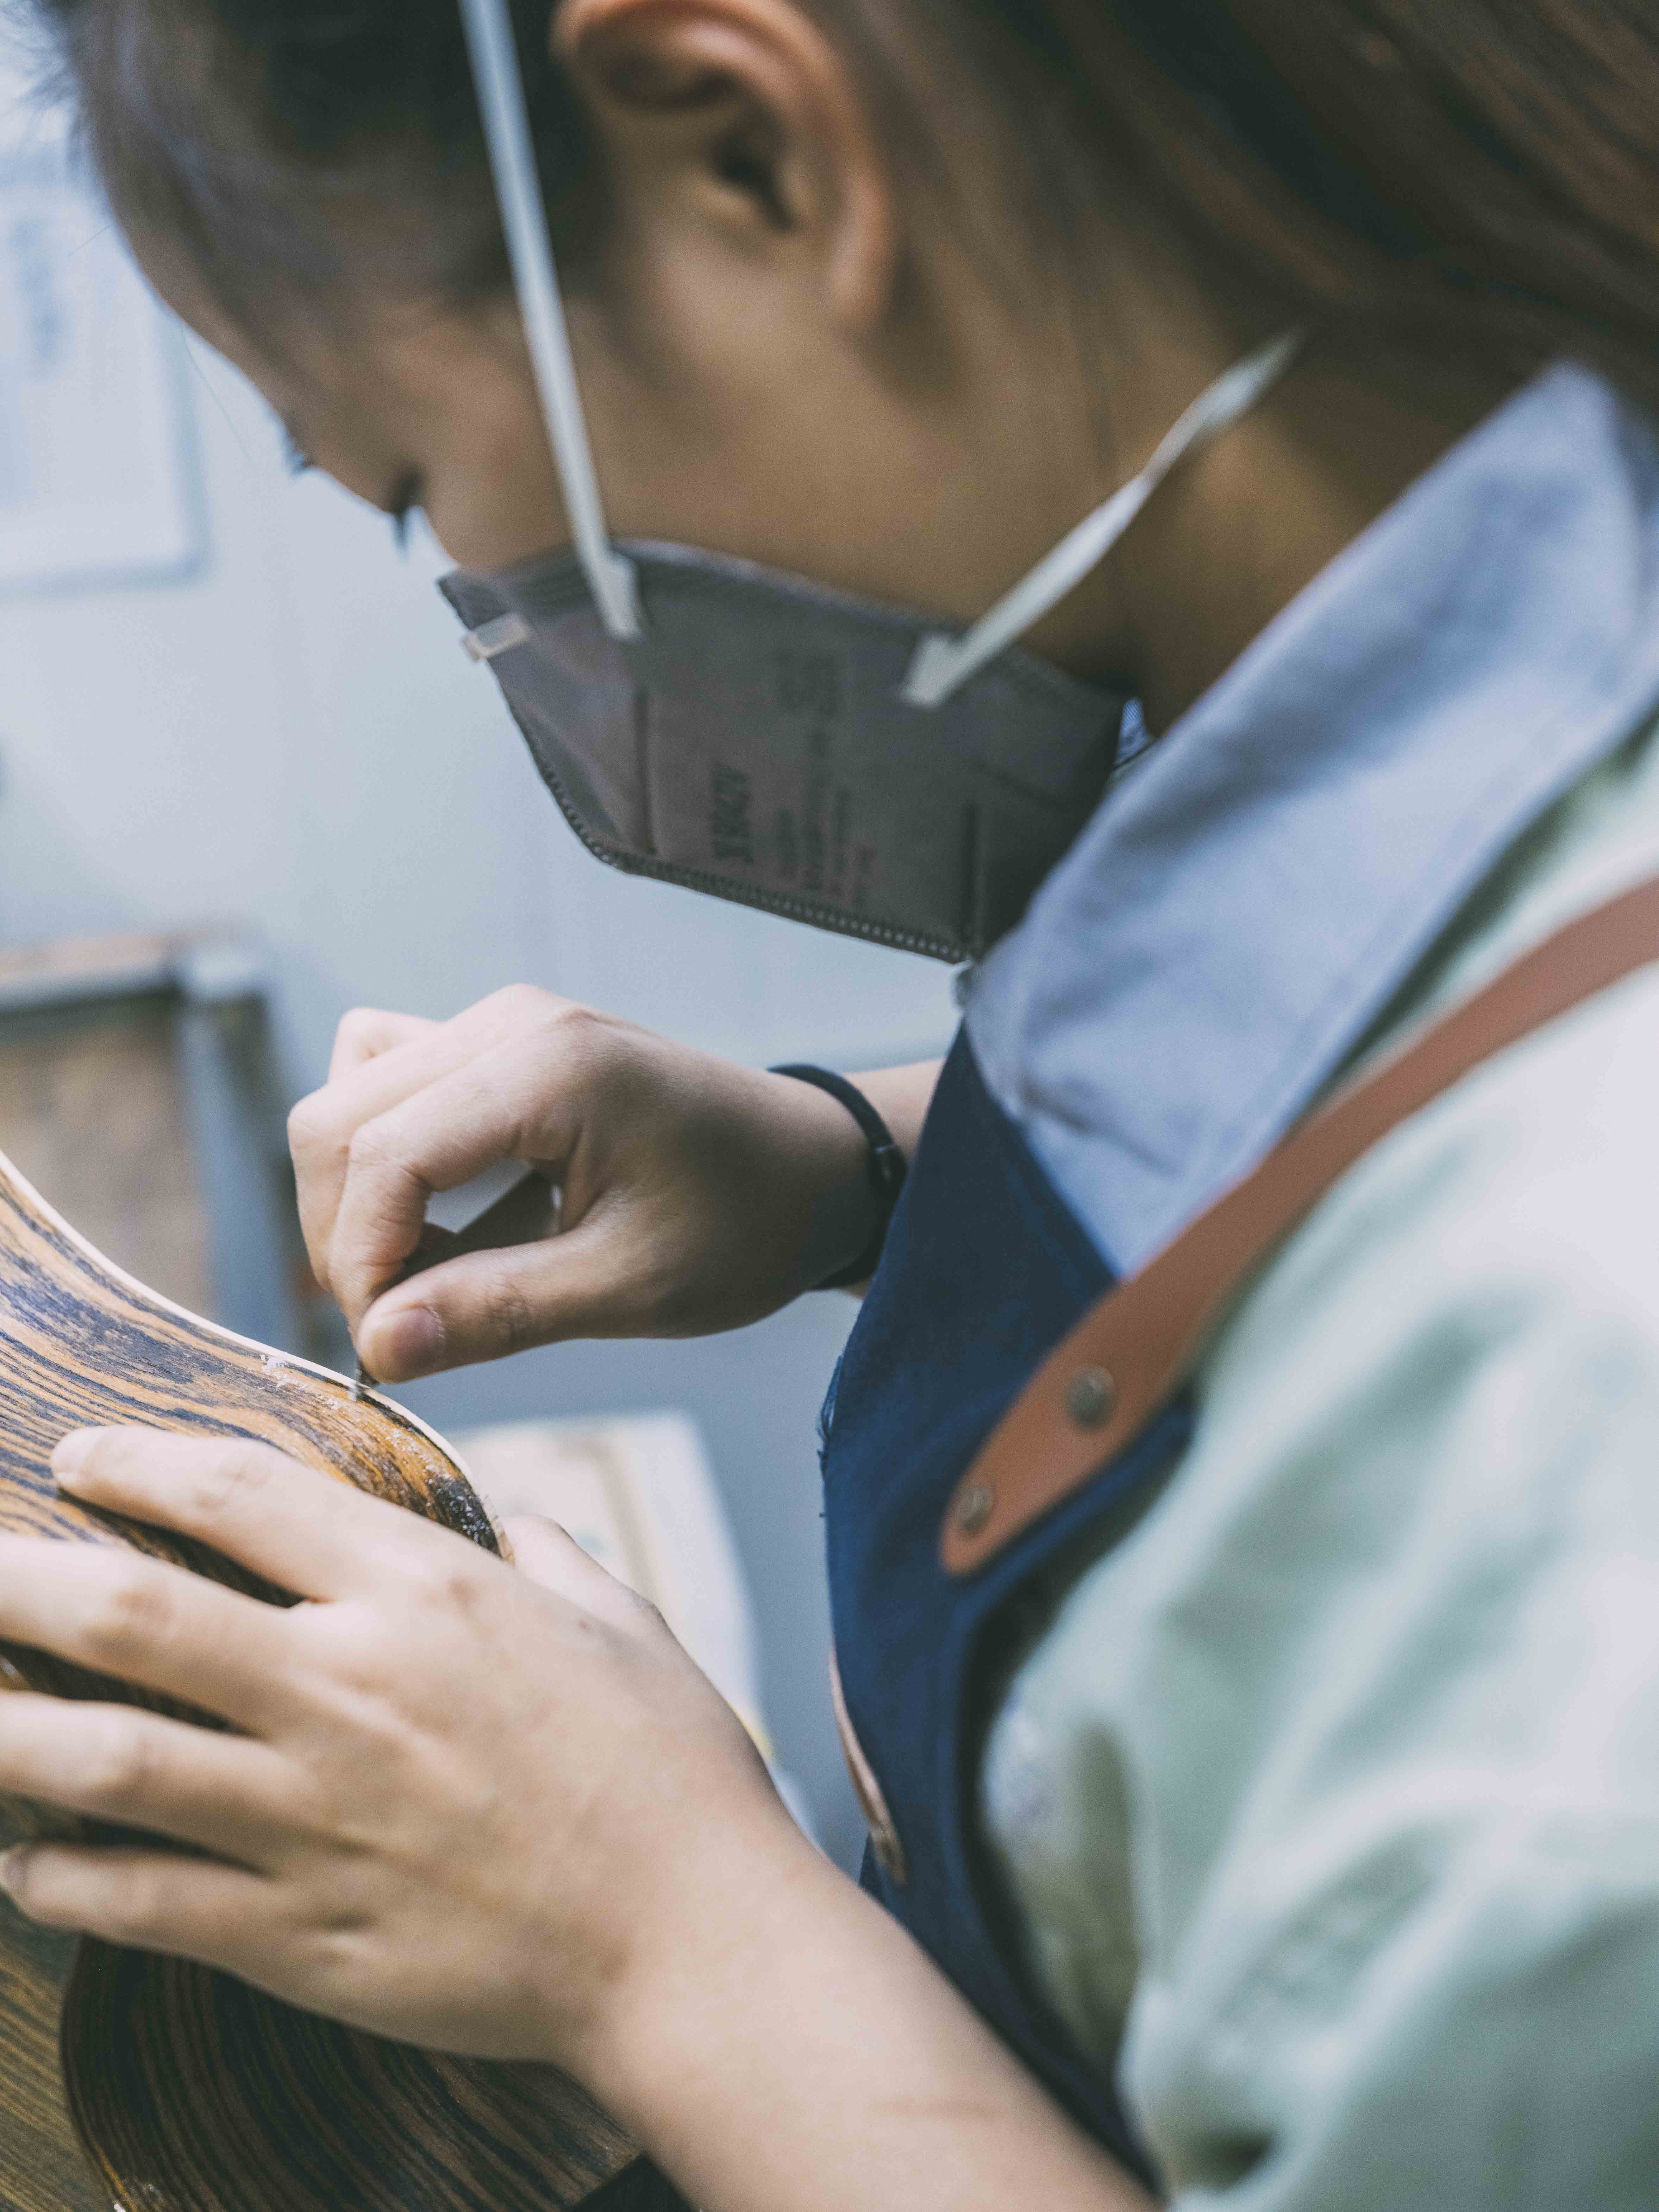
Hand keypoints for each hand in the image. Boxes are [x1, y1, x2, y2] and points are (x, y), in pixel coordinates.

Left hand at [0, 1426, 799, 2070]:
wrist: (695, 1942)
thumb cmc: (672, 1772)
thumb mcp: (623, 1625)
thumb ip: (551, 1558)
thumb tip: (517, 1526)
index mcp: (424, 1597)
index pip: (240, 1496)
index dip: (141, 1463)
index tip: (78, 1456)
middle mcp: (349, 1690)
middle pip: (132, 1613)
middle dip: (18, 1578)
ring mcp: (314, 1818)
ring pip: (104, 1759)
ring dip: (5, 1728)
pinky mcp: (303, 1936)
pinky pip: (142, 1901)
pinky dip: (63, 1877)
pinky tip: (27, 1862)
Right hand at [288, 991, 886, 1380]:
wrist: (813, 1170)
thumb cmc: (747, 1224)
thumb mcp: (633, 1287)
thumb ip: (500, 1311)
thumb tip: (378, 1349)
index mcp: (549, 1068)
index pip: (380, 1155)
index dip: (359, 1263)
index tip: (390, 1347)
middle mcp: (509, 1022)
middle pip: (337, 1119)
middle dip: (343, 1235)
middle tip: (403, 1325)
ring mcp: (500, 1024)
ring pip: (347, 1100)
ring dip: (358, 1199)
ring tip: (425, 1277)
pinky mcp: (498, 1046)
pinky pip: (389, 1090)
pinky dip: (388, 1166)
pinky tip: (448, 1227)